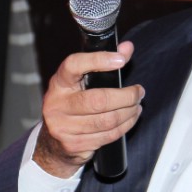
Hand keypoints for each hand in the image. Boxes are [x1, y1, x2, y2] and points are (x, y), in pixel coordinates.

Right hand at [34, 41, 142, 177]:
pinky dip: (124, 127)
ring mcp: (63, 127)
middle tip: (138, 92)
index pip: (74, 65)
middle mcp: (57, 104)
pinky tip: (130, 119)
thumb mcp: (81, 82)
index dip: (98, 60)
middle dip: (125, 96)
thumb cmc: (71, 106)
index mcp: (58, 83)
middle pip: (98, 100)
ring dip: (128, 113)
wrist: (53, 143)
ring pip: (106, 120)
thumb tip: (127, 48)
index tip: (120, 59)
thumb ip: (103, 64)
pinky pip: (107, 136)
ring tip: (136, 106)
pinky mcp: (73, 144)